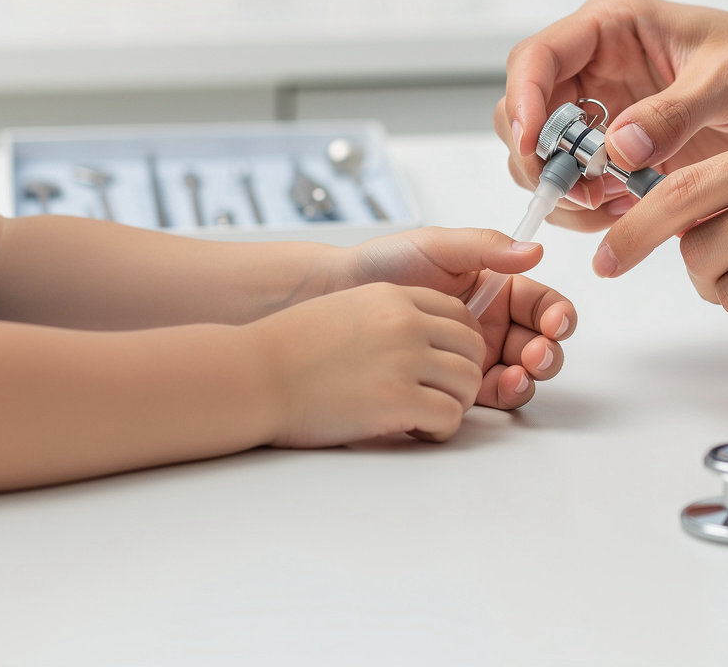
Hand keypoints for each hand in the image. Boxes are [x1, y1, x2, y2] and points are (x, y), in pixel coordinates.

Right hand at [247, 283, 486, 447]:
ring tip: (425, 414)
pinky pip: (451, 416)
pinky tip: (414, 430)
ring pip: (469, 382)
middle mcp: (406, 323)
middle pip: (472, 347)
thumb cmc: (290, 349)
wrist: (255, 374)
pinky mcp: (397, 399)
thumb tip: (422, 337)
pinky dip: (440, 429)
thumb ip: (389, 316)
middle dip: (464, 375)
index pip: (459, 315)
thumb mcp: (348, 310)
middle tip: (439, 394)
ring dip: (455, 403)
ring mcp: (404, 359)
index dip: (460, 345)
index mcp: (394, 297)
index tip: (445, 365)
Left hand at [332, 227, 575, 408]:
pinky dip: (506, 394)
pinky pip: (492, 393)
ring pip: (522, 371)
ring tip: (519, 373)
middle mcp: (491, 322)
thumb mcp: (437, 246)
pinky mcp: (454, 381)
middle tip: (537, 352)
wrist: (335, 295)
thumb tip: (534, 250)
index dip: (557, 314)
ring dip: (532, 375)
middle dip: (549, 350)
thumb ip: (486, 248)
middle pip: (540, 342)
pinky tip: (500, 387)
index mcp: (494, 287)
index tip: (554, 321)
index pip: (540, 303)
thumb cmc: (384, 263)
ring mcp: (474, 355)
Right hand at [499, 0, 727, 230]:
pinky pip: (577, 186)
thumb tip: (618, 147)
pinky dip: (588, 208)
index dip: (522, 100)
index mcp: (611, 29)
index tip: (532, 145)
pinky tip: (625, 210)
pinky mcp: (618, 155)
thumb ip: (675, 112)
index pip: (535, 58)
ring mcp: (603, 114)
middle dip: (541, 158)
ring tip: (612, 204)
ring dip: (563, 189)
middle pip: (524, 114)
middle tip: (583, 192)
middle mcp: (595, 70)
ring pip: (542, 157)